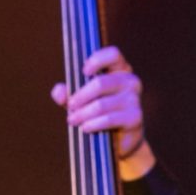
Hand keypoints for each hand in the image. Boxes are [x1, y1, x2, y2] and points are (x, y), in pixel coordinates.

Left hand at [52, 45, 151, 169]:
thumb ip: (67, 93)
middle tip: (70, 106)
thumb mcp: (80, 100)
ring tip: (72, 120)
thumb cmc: (98, 113)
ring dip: (83, 113)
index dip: (98, 60)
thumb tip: (60, 92)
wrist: (118, 139)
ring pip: (102, 104)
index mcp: (119, 70)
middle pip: (101, 83)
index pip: (113, 55)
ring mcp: (135, 99)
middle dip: (81, 96)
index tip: (83, 71)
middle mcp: (130, 81)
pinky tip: (85, 128)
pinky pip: (110, 119)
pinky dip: (94, 124)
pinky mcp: (135, 117)